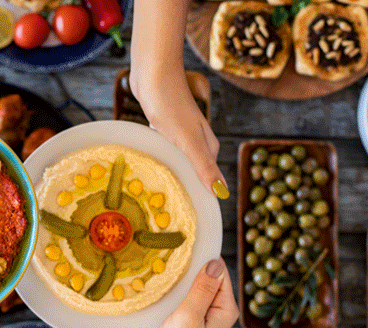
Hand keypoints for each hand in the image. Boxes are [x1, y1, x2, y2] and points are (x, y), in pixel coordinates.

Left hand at [128, 70, 226, 199]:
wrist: (154, 72)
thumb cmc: (171, 104)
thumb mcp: (187, 140)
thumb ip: (203, 166)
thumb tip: (221, 193)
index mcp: (208, 147)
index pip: (208, 181)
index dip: (198, 197)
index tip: (185, 215)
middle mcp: (197, 142)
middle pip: (192, 173)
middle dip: (182, 188)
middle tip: (165, 210)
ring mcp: (180, 134)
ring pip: (176, 162)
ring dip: (168, 174)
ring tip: (154, 194)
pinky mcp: (164, 127)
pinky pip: (163, 151)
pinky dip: (157, 160)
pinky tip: (146, 168)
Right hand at [146, 258, 238, 327]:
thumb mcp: (189, 317)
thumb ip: (202, 289)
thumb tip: (215, 262)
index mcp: (226, 308)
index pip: (219, 271)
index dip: (201, 261)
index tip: (181, 256)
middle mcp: (219, 310)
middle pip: (207, 277)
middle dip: (190, 271)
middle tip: (168, 266)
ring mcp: (204, 315)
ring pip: (194, 286)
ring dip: (180, 282)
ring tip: (163, 276)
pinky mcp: (190, 319)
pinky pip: (186, 298)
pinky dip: (176, 293)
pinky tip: (163, 291)